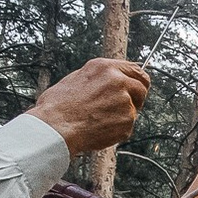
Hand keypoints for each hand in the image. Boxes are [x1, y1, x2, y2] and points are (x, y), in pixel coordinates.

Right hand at [27, 57, 151, 155]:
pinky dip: (117, 130)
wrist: (55, 127)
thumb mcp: (76, 79)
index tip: (140, 87)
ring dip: (122, 116)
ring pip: (133, 110)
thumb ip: (99, 79)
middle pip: (142, 88)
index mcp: (104, 67)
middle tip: (124, 108)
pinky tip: (98, 129)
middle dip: (137, 98)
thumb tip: (110, 80)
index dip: (139, 80)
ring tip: (98, 120)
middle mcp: (118, 81)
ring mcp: (125, 100)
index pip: (135, 69)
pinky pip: (127, 126)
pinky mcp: (127, 120)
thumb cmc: (58, 106)